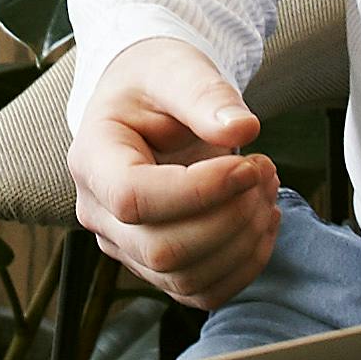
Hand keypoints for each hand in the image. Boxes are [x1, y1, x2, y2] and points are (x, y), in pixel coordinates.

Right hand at [74, 38, 280, 312]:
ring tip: (268, 190)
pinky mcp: (156, 265)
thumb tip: (242, 129)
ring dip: (244, 242)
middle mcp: (98, 211)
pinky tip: (264, 222)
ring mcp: (124, 245)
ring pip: (186, 278)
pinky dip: (244, 266)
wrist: (149, 101)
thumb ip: (206, 94)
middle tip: (265, 171)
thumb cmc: (156, 81)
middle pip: (162, 249)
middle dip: (230, 218)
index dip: (199, 191)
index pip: (134, 198)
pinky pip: (202, 291)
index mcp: (92, 159)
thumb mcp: (177, 69)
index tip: (247, 164)